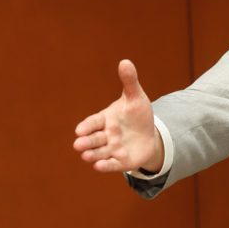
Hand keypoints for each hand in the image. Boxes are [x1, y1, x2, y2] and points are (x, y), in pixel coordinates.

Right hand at [73, 59, 163, 173]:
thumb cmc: (137, 115)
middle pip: (93, 139)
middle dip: (86, 142)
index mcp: (105, 119)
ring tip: (87, 156)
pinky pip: (111, 165)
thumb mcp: (136, 98)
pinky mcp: (120, 162)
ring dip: (92, 155)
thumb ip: (129, 82)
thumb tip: (125, 61)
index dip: (87, 126)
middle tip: (79, 145)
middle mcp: (105, 136)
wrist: (149, 135)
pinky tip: (99, 166)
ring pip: (99, 153)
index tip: (80, 130)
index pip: (93, 122)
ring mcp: (111, 149)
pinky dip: (105, 166)